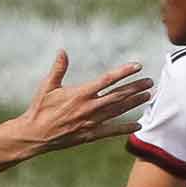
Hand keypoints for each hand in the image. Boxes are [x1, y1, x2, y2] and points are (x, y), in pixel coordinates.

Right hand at [20, 52, 154, 154]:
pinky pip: (111, 130)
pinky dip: (125, 128)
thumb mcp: (48, 86)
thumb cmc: (40, 108)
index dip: (124, 72)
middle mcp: (89, 107)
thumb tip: (62, 51)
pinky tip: (138, 125)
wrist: (35, 134)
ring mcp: (91, 122)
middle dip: (136, 88)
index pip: (107, 79)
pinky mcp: (90, 135)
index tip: (137, 66)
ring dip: (134, 103)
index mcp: (80, 93)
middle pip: (118, 96)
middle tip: (150, 82)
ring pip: (118, 111)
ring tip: (148, 96)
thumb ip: (58, 69)